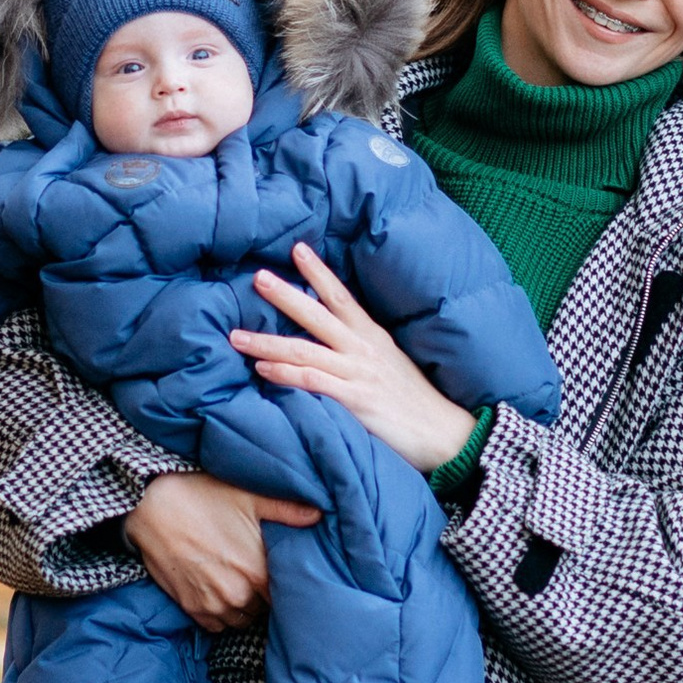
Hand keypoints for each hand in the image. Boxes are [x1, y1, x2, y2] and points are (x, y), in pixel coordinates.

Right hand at [123, 471, 317, 632]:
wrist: (151, 507)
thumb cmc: (202, 497)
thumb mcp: (248, 497)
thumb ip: (286, 510)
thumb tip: (318, 515)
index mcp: (258, 572)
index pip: (287, 596)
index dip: (288, 587)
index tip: (286, 577)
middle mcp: (239, 595)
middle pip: (265, 608)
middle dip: (264, 593)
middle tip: (257, 574)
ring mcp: (213, 604)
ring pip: (242, 619)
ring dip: (244, 606)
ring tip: (238, 583)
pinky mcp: (192, 608)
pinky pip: (217, 626)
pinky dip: (221, 614)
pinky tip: (219, 590)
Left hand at [230, 244, 483, 474]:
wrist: (445, 433)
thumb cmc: (415, 401)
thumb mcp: (390, 363)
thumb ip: (361, 350)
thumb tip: (332, 340)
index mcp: (371, 336)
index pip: (341, 295)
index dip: (318, 271)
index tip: (297, 248)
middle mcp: (362, 348)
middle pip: (317, 315)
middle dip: (285, 295)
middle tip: (257, 278)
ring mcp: (359, 373)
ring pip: (305, 349)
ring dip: (267, 342)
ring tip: (236, 337)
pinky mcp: (357, 400)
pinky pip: (314, 382)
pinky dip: (286, 375)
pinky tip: (262, 371)